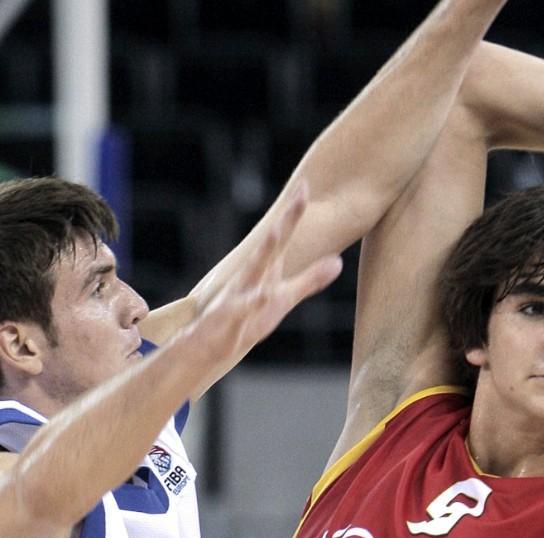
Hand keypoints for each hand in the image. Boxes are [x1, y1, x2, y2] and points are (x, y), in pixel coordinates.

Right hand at [196, 183, 342, 357]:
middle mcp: (250, 275)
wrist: (205, 347)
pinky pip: (243, 309)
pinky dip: (253, 302)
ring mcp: (238, 294)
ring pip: (254, 270)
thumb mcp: (285, 299)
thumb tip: (338, 261)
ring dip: (265, 250)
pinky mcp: (229, 318)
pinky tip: (264, 294)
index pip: (282, 237)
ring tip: (278, 231)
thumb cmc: (247, 321)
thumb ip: (310, 280)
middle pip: (271, 243)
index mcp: (265, 269)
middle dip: (286, 220)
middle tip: (300, 195)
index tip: (306, 184)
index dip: (294, 213)